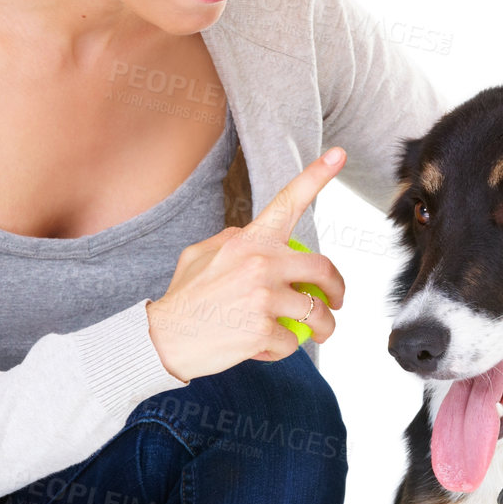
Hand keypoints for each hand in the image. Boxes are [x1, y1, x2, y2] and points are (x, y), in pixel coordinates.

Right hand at [145, 148, 348, 378]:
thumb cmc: (185, 298)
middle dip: (337, 288)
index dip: (317, 175)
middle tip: (336, 301)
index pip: (287, 202)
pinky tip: (262, 347)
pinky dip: (282, 349)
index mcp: (248, 240)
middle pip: (322, 269)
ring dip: (323, 327)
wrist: (163, 339)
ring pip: (316, 313)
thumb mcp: (200, 255)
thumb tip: (253, 233)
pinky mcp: (262, 330)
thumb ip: (232, 241)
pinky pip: (291, 341)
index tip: (339, 154)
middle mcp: (260, 263)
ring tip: (316, 334)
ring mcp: (263, 297)